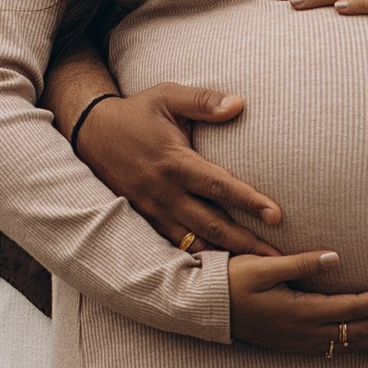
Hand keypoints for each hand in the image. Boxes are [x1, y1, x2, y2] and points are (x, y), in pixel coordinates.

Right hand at [77, 80, 286, 252]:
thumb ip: (203, 102)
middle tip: (277, 257)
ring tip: (254, 269)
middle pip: (211, 225)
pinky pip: (174, 244)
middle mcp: (164, 192)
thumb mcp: (167, 96)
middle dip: (245, 243)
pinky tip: (218, 270)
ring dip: (223, 257)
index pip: (219, 186)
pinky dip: (197, 258)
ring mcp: (153, 210)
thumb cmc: (135, 112)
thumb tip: (239, 104)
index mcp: (174, 162)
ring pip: (192, 242)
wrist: (90, 133)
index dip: (249, 202)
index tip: (277, 216)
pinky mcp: (145, 219)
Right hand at [226, 250, 367, 358]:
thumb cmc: (231, 282)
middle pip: (362, 331)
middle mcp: (306, 332)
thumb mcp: (262, 266)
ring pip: (352, 344)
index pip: (355, 307)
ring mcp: (301, 342)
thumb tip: (336, 257)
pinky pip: (338, 349)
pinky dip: (363, 344)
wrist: (204, 309)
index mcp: (301, 311)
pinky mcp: (296, 345)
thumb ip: (301, 263)